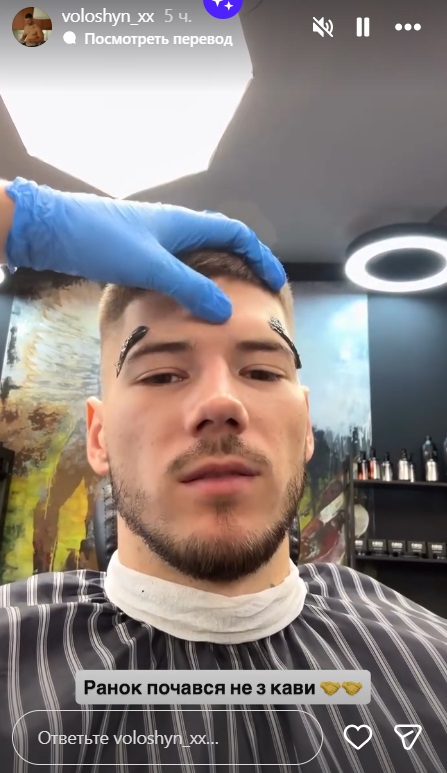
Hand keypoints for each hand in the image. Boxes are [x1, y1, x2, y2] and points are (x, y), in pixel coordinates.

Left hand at [5, 178, 284, 321]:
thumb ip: (189, 288)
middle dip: (243, 266)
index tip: (275, 282)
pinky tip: (186, 303)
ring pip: (197, 256)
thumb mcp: (151, 267)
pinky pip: (176, 266)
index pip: (236, 234)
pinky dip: (191, 282)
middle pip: (220, 242)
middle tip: (256, 293)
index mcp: (184, 223)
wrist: (53, 230)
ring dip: (216, 276)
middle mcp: (174, 228)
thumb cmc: (103, 240)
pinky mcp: (137, 252)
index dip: (260, 256)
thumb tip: (225, 311)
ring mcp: (155, 239)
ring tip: (227, 304)